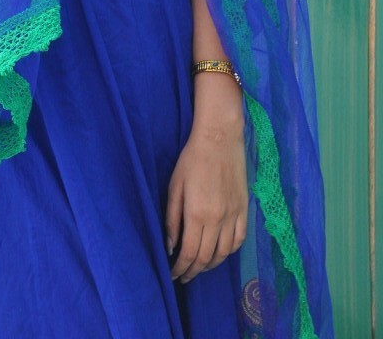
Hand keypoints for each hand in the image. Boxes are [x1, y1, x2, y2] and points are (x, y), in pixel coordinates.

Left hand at [166, 107, 247, 283]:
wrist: (220, 139)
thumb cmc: (192, 160)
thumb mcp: (175, 186)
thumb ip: (172, 218)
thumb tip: (170, 246)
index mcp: (197, 214)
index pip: (189, 253)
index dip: (181, 268)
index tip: (173, 274)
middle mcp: (217, 220)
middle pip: (206, 257)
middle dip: (193, 271)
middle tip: (184, 276)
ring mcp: (233, 216)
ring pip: (224, 253)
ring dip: (210, 265)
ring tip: (199, 267)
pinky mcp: (244, 210)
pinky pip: (239, 240)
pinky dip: (229, 252)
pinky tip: (220, 253)